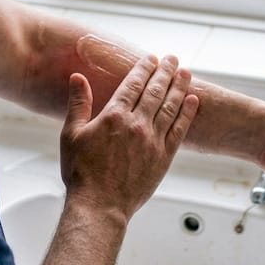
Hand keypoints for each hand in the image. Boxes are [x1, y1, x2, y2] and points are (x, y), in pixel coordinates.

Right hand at [58, 55, 198, 220]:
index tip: (151, 58)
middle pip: (155, 91)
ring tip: (186, 72)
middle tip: (172, 58)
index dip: (143, 68)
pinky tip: (193, 101)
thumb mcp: (71, 135)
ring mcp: (153, 141)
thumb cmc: (81, 173)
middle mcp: (137, 124)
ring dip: (179, 87)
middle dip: (165, 72)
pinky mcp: (163, 157)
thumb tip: (77, 77)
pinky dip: (187, 113)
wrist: (100, 205)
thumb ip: (78, 104)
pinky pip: (180, 130)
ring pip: (171, 107)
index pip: (133, 84)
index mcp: (114, 116)